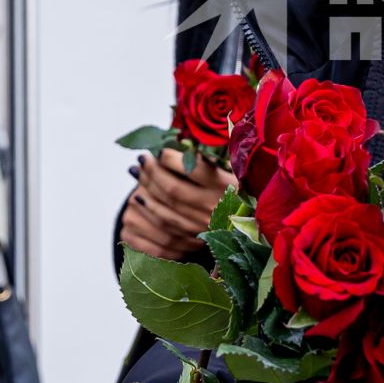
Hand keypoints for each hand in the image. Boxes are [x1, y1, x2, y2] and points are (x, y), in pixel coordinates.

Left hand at [118, 149, 235, 260]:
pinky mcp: (196, 237)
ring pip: (166, 208)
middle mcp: (216, 206)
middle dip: (152, 172)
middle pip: (173, 189)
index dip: (171, 159)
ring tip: (137, 172)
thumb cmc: (234, 186)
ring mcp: (204, 224)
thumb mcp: (228, 168)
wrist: (247, 219)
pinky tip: (140, 197)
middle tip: (142, 159)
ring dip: (146, 189)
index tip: (161, 151)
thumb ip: (204, 158)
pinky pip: (165, 225)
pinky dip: (149, 209)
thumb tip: (173, 145)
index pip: (193, 169)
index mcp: (226, 184)